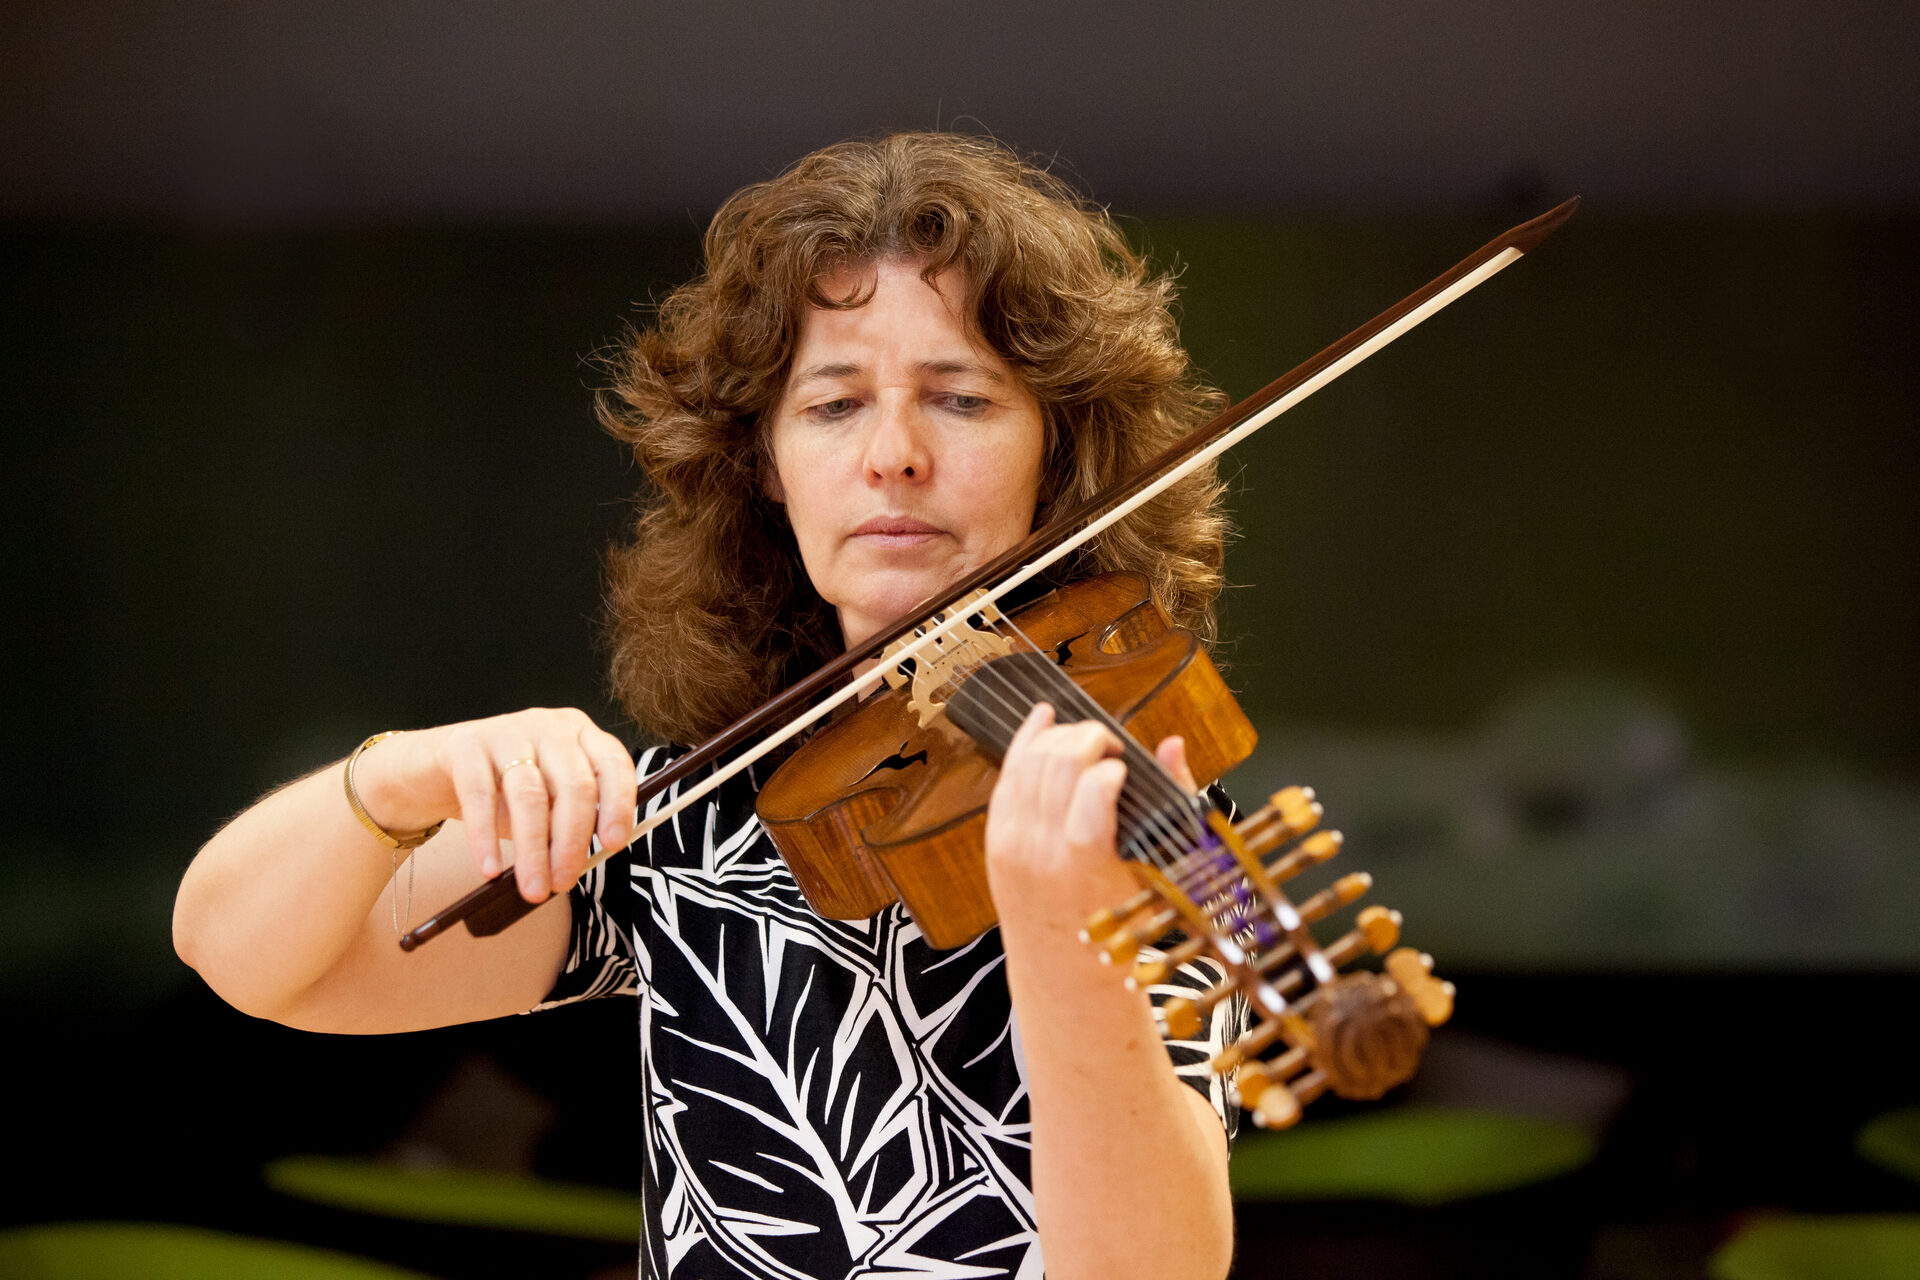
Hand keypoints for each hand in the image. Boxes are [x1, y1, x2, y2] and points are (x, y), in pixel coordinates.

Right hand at [353, 708, 635, 902]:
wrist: (436, 767)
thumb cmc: (503, 789)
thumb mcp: (546, 803)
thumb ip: (566, 824)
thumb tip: (576, 864)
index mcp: (581, 736)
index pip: (613, 765)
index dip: (618, 805)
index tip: (614, 844)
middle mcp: (550, 727)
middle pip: (574, 784)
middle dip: (572, 841)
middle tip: (563, 882)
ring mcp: (508, 731)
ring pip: (530, 796)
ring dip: (533, 850)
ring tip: (532, 889)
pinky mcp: (466, 745)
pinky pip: (480, 797)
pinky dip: (485, 839)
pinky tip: (489, 869)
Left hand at [983, 703, 1196, 949]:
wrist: (1064, 971)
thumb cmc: (1119, 925)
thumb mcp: (1156, 875)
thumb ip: (1169, 803)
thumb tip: (1170, 744)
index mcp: (1087, 865)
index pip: (1094, 788)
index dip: (1114, 767)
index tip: (1127, 771)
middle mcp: (1043, 852)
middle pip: (1059, 762)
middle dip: (1089, 738)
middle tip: (1111, 746)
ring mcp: (1013, 844)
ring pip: (1030, 760)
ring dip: (1060, 737)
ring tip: (1086, 740)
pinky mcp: (996, 839)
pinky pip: (1006, 775)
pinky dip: (1025, 742)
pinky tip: (1043, 720)